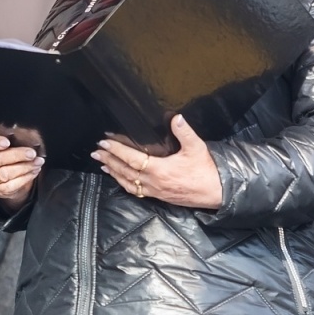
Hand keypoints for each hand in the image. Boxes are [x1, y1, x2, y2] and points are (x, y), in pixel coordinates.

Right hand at [0, 135, 42, 209]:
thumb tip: (31, 133)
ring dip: (24, 167)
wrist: (13, 179)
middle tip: (31, 153)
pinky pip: (12, 185)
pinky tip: (34, 171)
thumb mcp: (13, 145)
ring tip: (37, 162)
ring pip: (5, 173)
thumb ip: (19, 137)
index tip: (7, 142)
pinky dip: (26, 177)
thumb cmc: (12, 158)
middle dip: (16, 155)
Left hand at [91, 114, 222, 209]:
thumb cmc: (206, 170)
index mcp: (160, 170)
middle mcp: (154, 182)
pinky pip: (136, 191)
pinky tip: (120, 179)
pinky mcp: (159, 197)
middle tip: (96, 152)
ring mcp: (155, 191)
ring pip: (128, 182)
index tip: (104, 143)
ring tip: (103, 165)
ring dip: (114, 173)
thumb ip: (184, 132)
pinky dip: (124, 183)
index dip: (116, 150)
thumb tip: (176, 117)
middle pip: (125, 171)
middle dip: (109, 161)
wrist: (217, 192)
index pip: (132, 159)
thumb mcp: (197, 148)